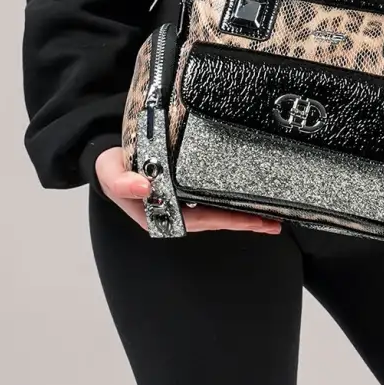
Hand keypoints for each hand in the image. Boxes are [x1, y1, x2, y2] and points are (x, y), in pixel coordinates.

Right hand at [93, 146, 282, 235]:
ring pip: (217, 211)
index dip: (226, 220)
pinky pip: (212, 198)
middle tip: (272, 223)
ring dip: (241, 214)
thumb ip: (122, 181)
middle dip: (243, 222)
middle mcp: (175, 211)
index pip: (200, 220)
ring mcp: (182, 202)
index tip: (250, 220)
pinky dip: (230, 199)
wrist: (111, 162)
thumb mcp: (111, 172)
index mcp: (160, 212)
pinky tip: (247, 199)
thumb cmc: (113, 169)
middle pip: (215, 219)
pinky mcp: (187, 190)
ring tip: (269, 216)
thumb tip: (143, 187)